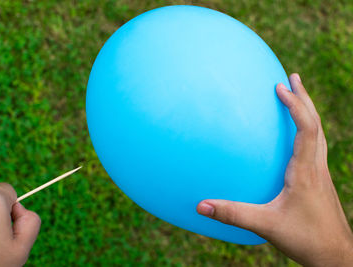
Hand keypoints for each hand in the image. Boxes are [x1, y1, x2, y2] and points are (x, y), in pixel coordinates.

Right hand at [197, 74, 352, 265]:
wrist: (336, 255)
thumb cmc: (306, 239)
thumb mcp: (265, 226)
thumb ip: (232, 214)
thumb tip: (201, 205)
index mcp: (305, 171)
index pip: (306, 128)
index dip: (295, 105)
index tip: (280, 87)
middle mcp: (317, 167)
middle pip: (316, 123)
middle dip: (303, 98)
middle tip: (291, 77)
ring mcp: (321, 173)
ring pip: (318, 133)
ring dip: (307, 111)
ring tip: (296, 95)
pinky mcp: (319, 180)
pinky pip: (315, 146)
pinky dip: (306, 130)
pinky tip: (295, 136)